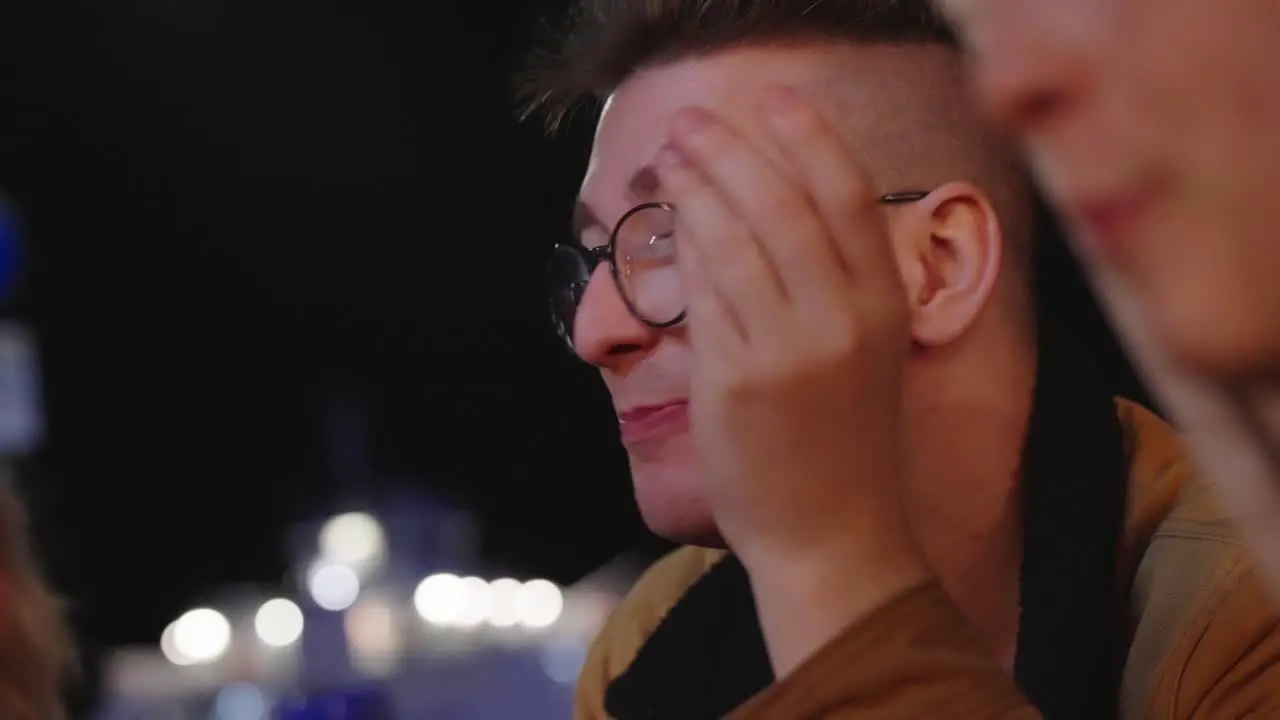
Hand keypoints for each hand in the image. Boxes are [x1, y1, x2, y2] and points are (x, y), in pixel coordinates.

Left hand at [653, 88, 929, 671]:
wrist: (832, 533)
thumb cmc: (845, 439)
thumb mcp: (866, 349)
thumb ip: (835, 280)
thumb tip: (772, 201)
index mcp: (884, 303)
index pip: (847, 194)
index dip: (807, 135)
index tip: (772, 97)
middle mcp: (841, 319)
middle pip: (780, 204)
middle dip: (730, 150)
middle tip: (691, 123)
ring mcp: (785, 350)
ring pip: (731, 242)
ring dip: (694, 188)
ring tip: (669, 155)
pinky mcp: (734, 381)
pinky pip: (702, 295)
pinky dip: (683, 248)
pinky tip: (669, 220)